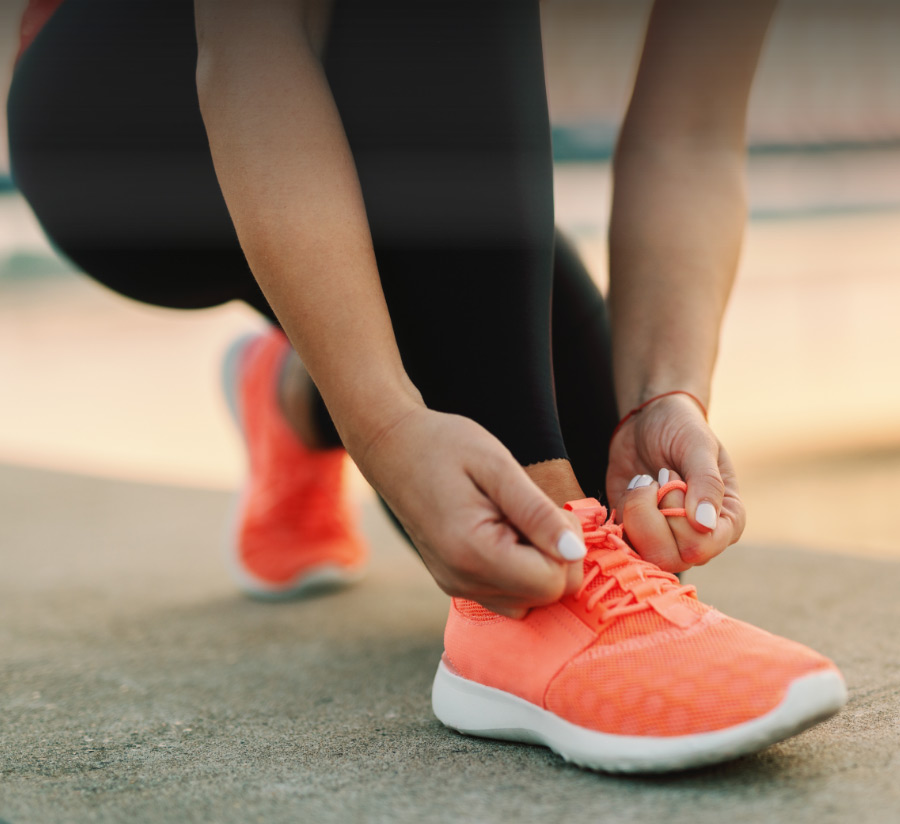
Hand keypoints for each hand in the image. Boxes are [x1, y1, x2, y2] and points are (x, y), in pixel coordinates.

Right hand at [356, 406, 585, 617]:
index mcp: (472, 553)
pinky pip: (510, 595)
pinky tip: (507, 533)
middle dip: (556, 555)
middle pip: (546, 596)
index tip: (547, 508)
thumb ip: (537, 512)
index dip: (566, 546)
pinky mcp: (457, 584)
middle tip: (534, 510)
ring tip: (516, 519)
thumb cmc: (444, 445)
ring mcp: (458, 587)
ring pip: (530, 600)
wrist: (393, 448)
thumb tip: (576, 550)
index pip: (551, 582)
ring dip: (539, 562)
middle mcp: (463, 581)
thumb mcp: (497, 466)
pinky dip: (521, 570)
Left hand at [606, 394, 744, 572]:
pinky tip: (632, 488)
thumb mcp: (698, 445)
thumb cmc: (681, 429)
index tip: (672, 477)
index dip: (677, 516)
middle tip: (654, 479)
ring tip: (643, 482)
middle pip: (668, 557)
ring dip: (634, 511)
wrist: (649, 421)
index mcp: (727, 522)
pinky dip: (619, 513)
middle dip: (650, 513)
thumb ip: (706, 482)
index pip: (700, 547)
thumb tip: (705, 524)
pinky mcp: (637, 533)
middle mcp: (699, 538)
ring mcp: (666, 540)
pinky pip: (620, 541)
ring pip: (641, 554)